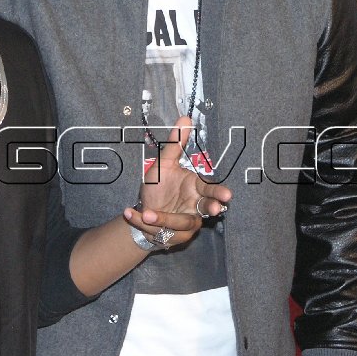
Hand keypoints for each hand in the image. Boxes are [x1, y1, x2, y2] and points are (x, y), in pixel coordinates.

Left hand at [123, 116, 232, 249]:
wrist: (143, 210)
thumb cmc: (160, 187)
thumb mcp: (164, 163)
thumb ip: (175, 144)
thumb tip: (185, 118)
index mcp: (196, 188)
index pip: (211, 190)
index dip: (220, 193)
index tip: (227, 195)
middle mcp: (194, 207)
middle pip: (206, 209)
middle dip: (211, 209)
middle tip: (215, 210)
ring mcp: (185, 224)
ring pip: (181, 223)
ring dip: (164, 218)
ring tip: (147, 213)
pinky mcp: (172, 237)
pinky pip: (160, 231)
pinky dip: (142, 222)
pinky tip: (129, 212)